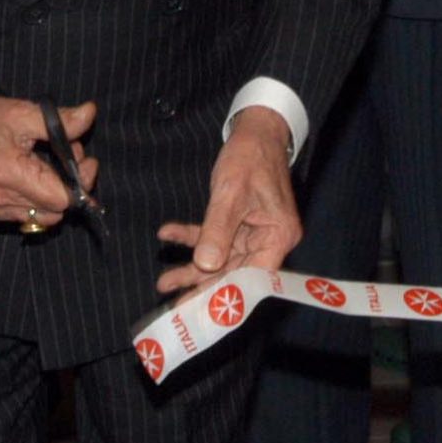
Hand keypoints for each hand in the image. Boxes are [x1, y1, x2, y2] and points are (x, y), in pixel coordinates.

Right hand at [0, 97, 97, 227]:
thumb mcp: (22, 112)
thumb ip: (60, 120)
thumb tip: (90, 115)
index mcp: (9, 173)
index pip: (61, 198)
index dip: (80, 182)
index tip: (85, 160)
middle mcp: (1, 198)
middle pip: (56, 211)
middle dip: (71, 186)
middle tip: (69, 156)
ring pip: (44, 217)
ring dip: (55, 194)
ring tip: (50, 165)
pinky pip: (27, 216)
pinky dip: (39, 200)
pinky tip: (35, 176)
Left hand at [156, 107, 298, 294]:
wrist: (256, 130)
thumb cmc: (250, 156)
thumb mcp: (231, 192)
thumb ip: (218, 229)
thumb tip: (207, 265)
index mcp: (278, 236)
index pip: (252, 278)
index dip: (226, 297)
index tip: (199, 312)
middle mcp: (270, 240)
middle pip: (234, 273)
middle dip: (201, 285)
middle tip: (171, 300)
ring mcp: (255, 233)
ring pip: (221, 259)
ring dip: (192, 266)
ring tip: (163, 281)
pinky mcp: (241, 223)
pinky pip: (215, 237)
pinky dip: (193, 237)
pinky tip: (168, 234)